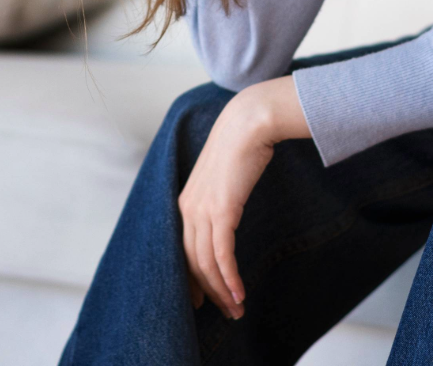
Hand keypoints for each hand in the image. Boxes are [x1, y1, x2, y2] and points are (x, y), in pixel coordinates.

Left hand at [177, 76, 308, 320]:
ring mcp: (203, 210)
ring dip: (222, 290)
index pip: (184, 250)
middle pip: (193, 262)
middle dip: (208, 291)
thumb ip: (221, 193)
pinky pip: (222, 255)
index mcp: (187, 201)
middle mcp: (189, 209)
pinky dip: (229, 278)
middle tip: (224, 311)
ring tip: (236, 309)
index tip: (202, 297)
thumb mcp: (224, 174)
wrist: (249, 122)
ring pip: (206, 264)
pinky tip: (239, 292)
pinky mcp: (222, 211)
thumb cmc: (242, 143)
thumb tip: (230, 208)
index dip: (192, 277)